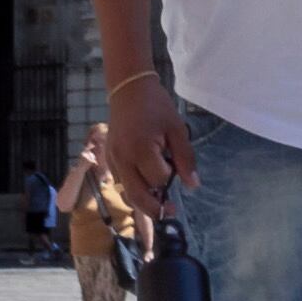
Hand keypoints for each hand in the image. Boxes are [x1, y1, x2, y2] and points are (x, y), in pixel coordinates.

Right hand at [101, 71, 192, 218]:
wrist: (128, 89)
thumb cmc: (156, 106)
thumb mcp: (177, 129)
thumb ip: (185, 158)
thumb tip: (193, 186)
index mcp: (141, 149)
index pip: (158, 179)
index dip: (170, 176)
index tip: (174, 165)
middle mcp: (123, 159)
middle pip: (138, 196)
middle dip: (154, 208)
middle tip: (170, 211)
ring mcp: (113, 159)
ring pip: (127, 192)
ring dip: (143, 199)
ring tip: (159, 197)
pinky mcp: (108, 158)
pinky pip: (121, 181)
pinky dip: (133, 187)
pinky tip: (144, 181)